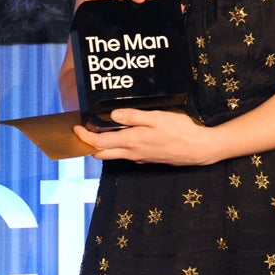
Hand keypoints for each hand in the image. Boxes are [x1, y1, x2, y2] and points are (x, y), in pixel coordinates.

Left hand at [73, 108, 214, 165]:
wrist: (199, 149)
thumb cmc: (180, 131)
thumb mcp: (156, 118)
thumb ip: (133, 116)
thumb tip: (112, 116)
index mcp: (131, 142)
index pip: (98, 143)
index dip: (84, 137)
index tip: (75, 127)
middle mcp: (132, 153)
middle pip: (102, 153)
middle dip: (90, 144)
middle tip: (85, 129)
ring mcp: (140, 157)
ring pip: (114, 154)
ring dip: (103, 145)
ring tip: (102, 129)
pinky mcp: (148, 158)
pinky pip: (127, 154)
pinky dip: (118, 146)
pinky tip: (124, 134)